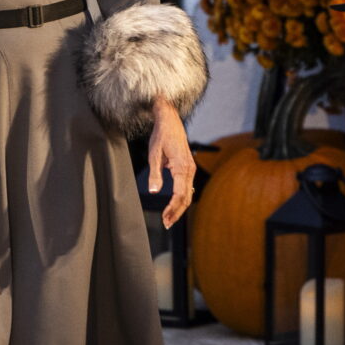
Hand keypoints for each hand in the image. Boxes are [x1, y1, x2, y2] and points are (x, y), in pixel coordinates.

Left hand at [145, 99, 196, 226]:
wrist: (170, 120)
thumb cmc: (161, 135)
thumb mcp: (154, 154)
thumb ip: (155, 174)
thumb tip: (154, 191)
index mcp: (182, 167)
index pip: (180, 195)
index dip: (172, 209)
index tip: (164, 219)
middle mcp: (190, 170)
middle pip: (186, 197)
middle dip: (177, 212)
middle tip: (166, 224)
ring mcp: (191, 169)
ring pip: (188, 193)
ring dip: (179, 207)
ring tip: (168, 219)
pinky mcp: (188, 168)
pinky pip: (187, 187)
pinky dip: (181, 198)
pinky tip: (174, 206)